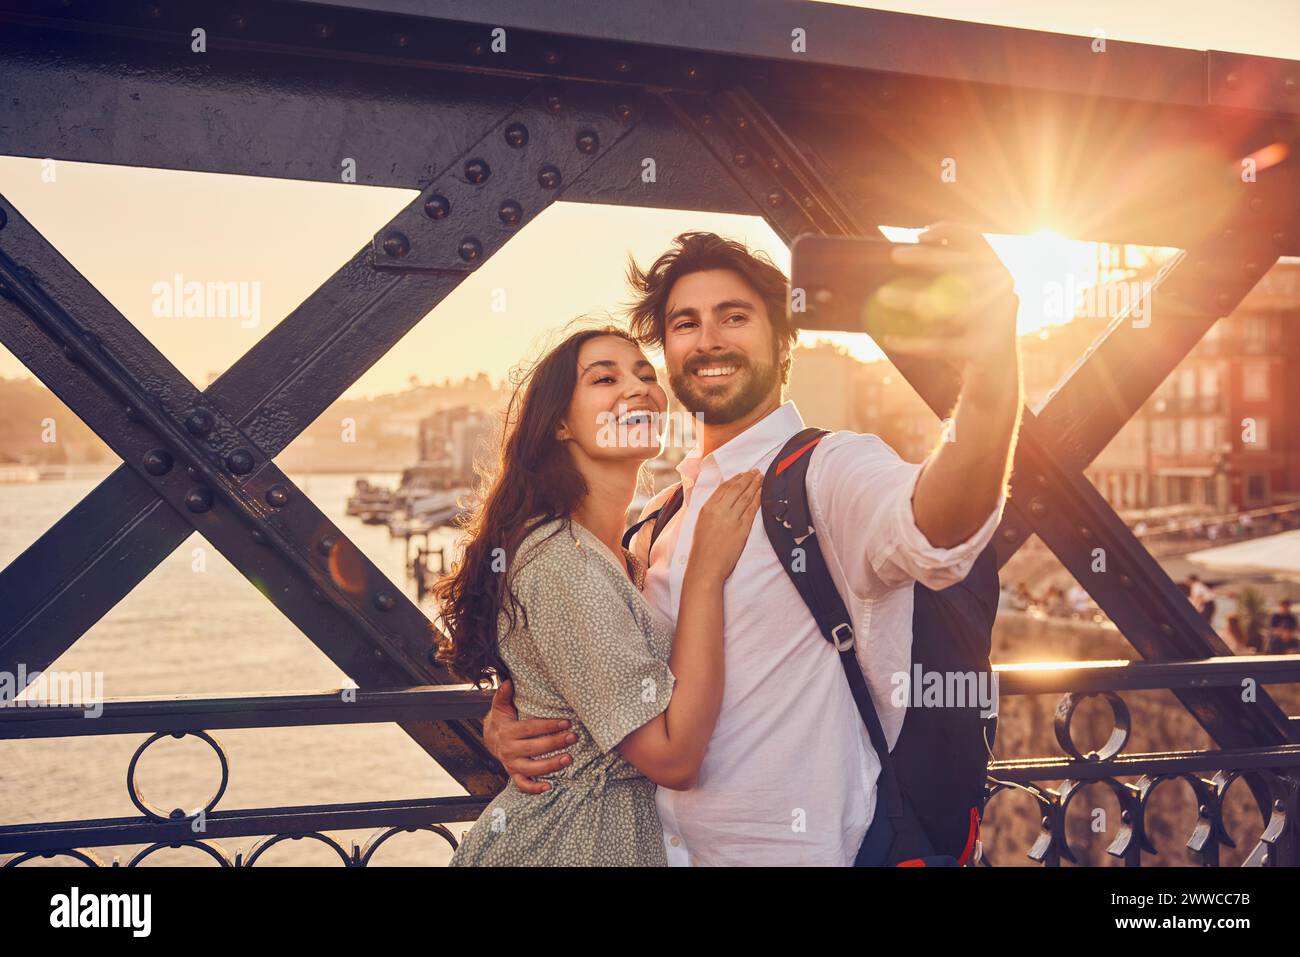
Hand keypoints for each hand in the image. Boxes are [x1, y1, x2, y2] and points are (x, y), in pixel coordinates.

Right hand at [483, 679, 577, 793]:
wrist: (491, 738)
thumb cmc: (503, 719)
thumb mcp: (501, 706)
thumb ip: (504, 694)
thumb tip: (508, 681)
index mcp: (508, 731)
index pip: (530, 728)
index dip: (548, 726)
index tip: (566, 722)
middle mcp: (509, 750)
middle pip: (534, 748)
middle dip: (555, 743)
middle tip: (574, 737)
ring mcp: (512, 764)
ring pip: (532, 768)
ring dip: (551, 765)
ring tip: (569, 759)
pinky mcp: (514, 774)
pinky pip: (523, 785)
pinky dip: (535, 788)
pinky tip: (550, 786)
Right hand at [688, 469, 762, 581]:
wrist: (705, 567)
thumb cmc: (702, 549)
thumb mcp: (701, 524)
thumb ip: (711, 511)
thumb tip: (721, 501)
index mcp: (707, 508)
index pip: (723, 487)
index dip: (735, 479)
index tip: (743, 474)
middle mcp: (719, 510)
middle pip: (736, 489)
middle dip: (748, 478)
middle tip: (756, 471)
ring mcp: (731, 519)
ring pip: (745, 497)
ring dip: (755, 485)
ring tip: (761, 478)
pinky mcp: (741, 529)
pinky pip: (752, 510)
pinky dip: (758, 499)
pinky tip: (763, 493)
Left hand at [876, 222, 1017, 368]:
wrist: (994, 383)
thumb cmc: (968, 336)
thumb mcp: (959, 306)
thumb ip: (942, 282)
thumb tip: (904, 257)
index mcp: (999, 278)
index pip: (978, 242)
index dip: (951, 231)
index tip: (920, 234)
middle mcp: (1005, 296)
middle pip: (963, 268)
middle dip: (927, 258)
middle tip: (895, 254)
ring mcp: (998, 324)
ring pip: (949, 307)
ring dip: (911, 299)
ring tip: (882, 295)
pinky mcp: (986, 352)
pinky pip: (942, 345)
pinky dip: (913, 344)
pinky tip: (889, 341)